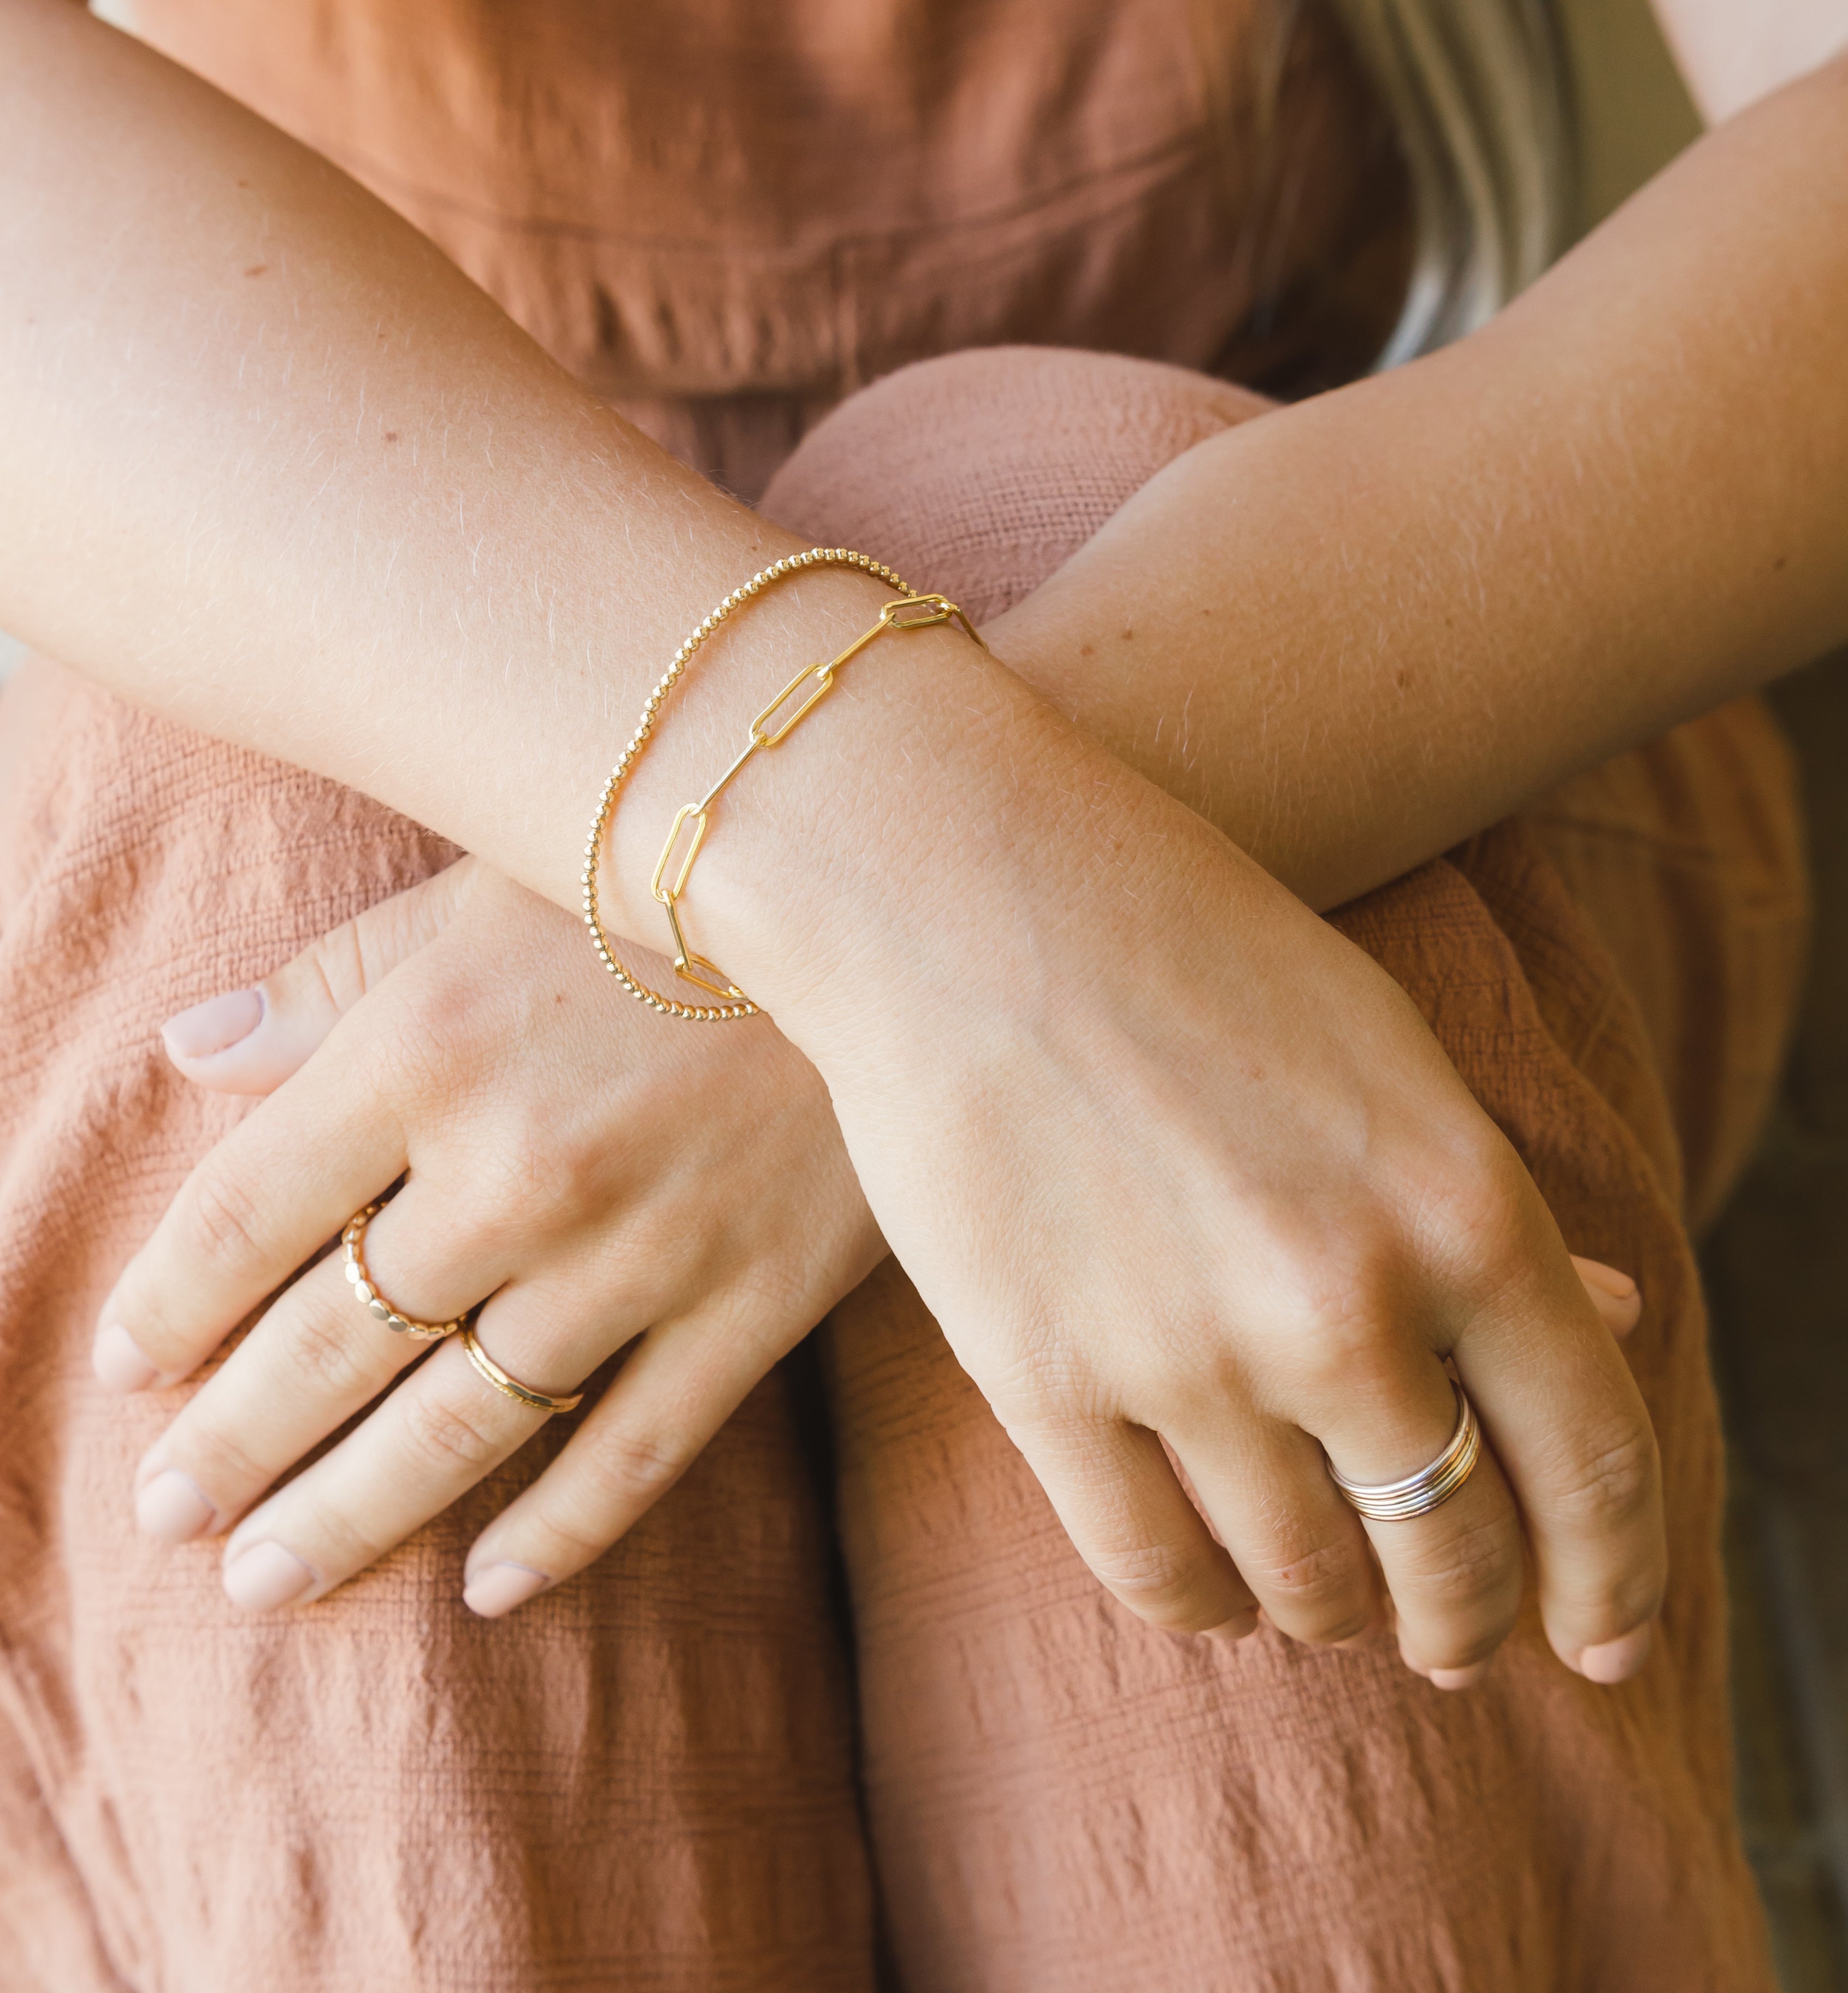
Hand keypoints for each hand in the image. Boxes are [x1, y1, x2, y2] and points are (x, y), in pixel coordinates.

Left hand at [93, 858, 882, 1614]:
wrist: (895, 897)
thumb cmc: (670, 875)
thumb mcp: (485, 885)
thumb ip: (332, 980)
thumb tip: (183, 1052)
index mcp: (429, 1049)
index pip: (247, 1212)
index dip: (169, 1301)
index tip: (125, 1368)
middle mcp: (516, 1170)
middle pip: (330, 1344)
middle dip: (230, 1445)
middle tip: (165, 1518)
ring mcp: (642, 1254)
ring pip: (461, 1428)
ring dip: (350, 1515)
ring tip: (268, 1582)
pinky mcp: (752, 1305)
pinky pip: (636, 1455)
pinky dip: (558, 1534)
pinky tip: (487, 1587)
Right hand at [704, 677, 1665, 1690]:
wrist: (955, 887)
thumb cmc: (1183, 942)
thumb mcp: (1381, 1051)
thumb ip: (1483, 1210)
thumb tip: (1614, 1321)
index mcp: (1461, 1204)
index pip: (1593, 1461)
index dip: (1615, 1581)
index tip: (1603, 1644)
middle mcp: (1342, 1302)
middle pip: (1450, 1548)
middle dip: (1466, 1618)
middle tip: (1451, 1634)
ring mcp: (1185, 1351)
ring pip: (1304, 1580)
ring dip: (1330, 1609)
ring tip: (1323, 1593)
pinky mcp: (1041, 1380)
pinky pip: (1154, 1568)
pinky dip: (1203, 1602)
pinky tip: (1214, 1586)